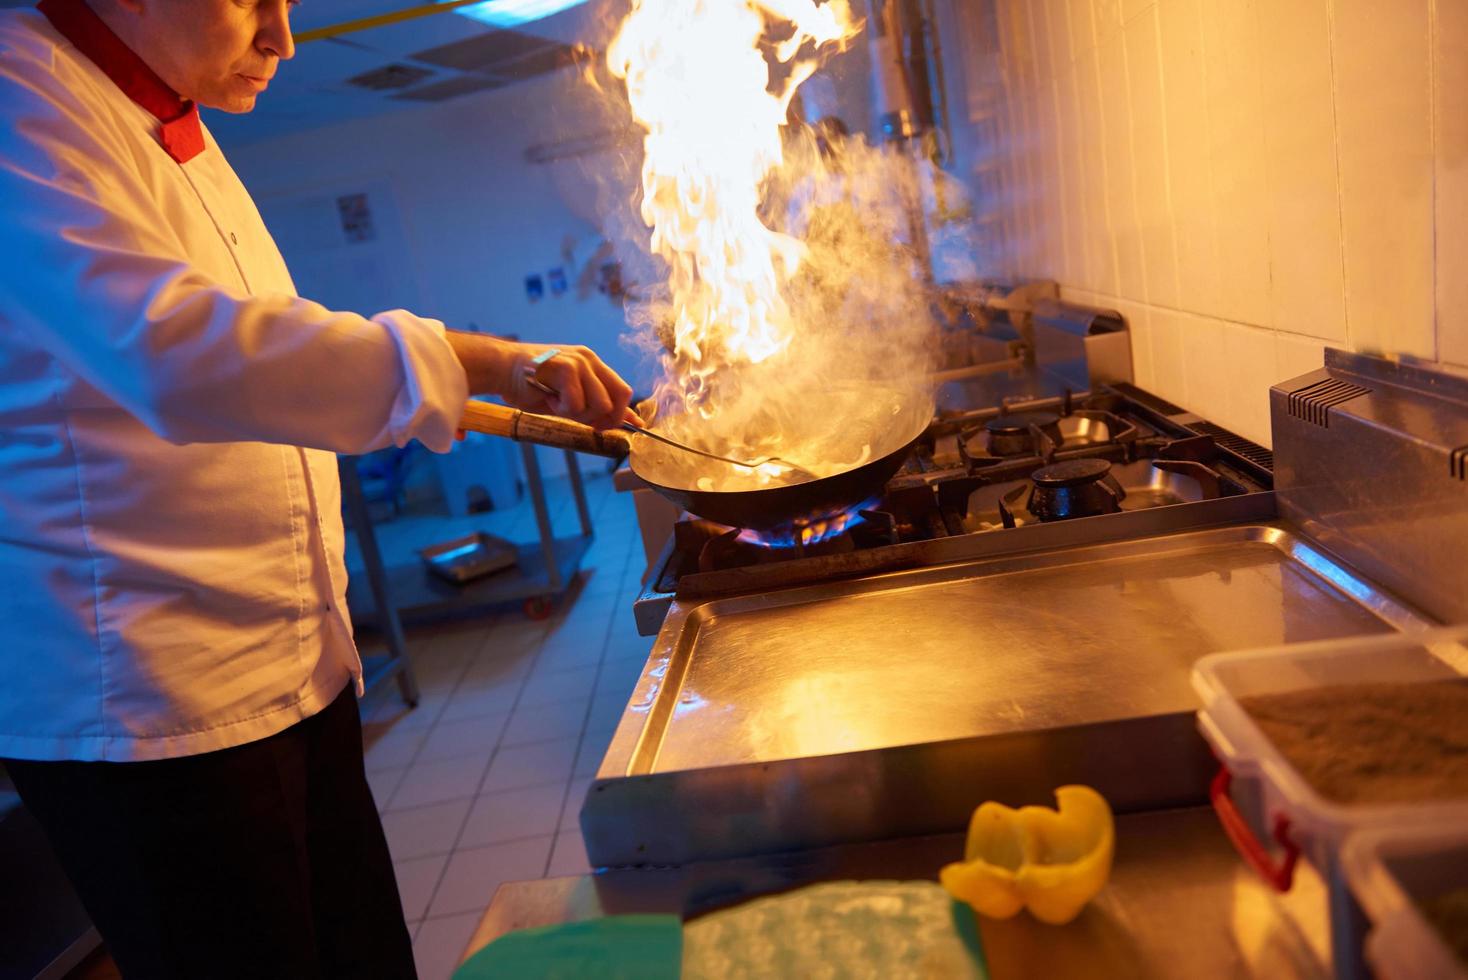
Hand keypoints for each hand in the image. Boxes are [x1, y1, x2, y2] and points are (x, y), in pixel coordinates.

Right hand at [446, 332, 634, 430]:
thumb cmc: (532, 386)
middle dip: (600, 419)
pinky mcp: (566, 368)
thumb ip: (596, 406)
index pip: (622, 390)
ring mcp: (579, 362)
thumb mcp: (569, 398)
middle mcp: (589, 360)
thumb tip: (629, 422)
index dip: (621, 414)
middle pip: (616, 400)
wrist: (501, 370)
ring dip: (577, 414)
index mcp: (593, 364)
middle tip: (576, 417)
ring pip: (599, 405)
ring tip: (557, 404)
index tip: (608, 428)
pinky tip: (548, 399)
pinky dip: (562, 409)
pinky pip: (576, 404)